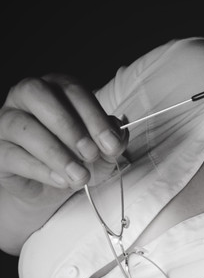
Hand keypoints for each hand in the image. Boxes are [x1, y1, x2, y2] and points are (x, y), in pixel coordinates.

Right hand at [0, 73, 127, 201]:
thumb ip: (112, 140)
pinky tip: (62, 180)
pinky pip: (14, 155)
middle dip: (69, 126)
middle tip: (90, 154)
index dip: (94, 117)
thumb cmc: (76, 158)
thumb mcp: (102, 150)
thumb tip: (118, 137)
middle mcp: (25, 98)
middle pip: (38, 95)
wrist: (51, 188)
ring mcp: (7, 122)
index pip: (72, 90)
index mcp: (55, 89)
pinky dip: (42, 170)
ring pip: (24, 128)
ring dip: (57, 154)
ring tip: (80, 176)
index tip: (111, 145)